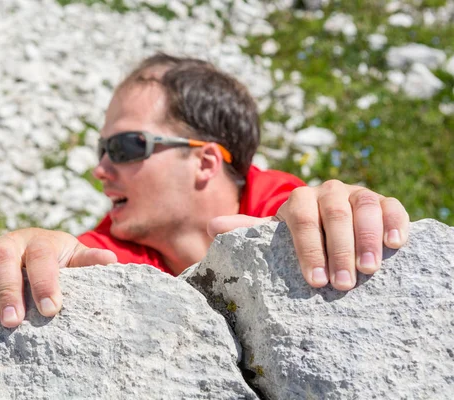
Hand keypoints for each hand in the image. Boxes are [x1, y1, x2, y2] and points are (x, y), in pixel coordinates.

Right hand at [0, 228, 116, 326]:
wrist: (39, 248)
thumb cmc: (59, 259)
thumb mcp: (76, 258)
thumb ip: (89, 261)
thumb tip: (111, 261)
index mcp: (41, 241)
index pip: (41, 257)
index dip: (45, 282)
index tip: (51, 309)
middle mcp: (12, 242)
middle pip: (5, 259)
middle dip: (9, 290)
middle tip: (13, 321)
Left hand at [207, 180, 408, 290]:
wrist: (329, 220)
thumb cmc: (298, 235)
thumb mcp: (275, 234)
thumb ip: (248, 231)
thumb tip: (212, 226)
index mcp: (300, 199)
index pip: (302, 218)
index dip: (308, 248)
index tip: (314, 281)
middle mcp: (329, 191)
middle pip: (335, 213)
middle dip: (338, 249)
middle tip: (342, 284)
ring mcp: (357, 193)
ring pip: (365, 206)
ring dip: (366, 237)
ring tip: (368, 270)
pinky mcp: (384, 201)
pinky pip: (393, 206)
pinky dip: (395, 222)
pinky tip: (395, 245)